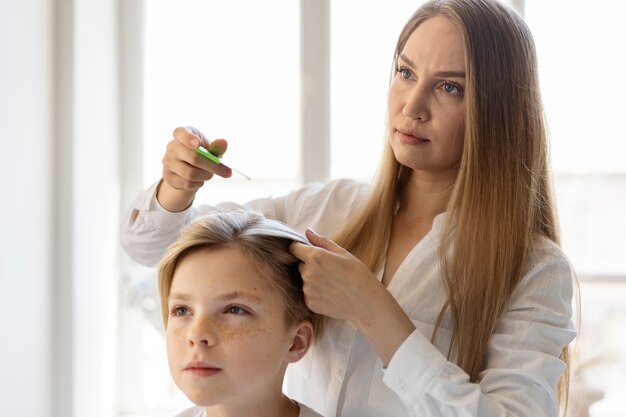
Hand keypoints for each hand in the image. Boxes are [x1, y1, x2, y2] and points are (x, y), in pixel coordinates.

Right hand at [157, 126, 231, 211]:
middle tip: (226, 172)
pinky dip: (198, 183)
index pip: (180, 133)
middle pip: (193, 158)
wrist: (188, 170)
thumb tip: (224, 142)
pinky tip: (200, 180)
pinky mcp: (167, 177)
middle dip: (212, 166)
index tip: (198, 144)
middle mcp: (172, 147)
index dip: (188, 138)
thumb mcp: (209, 149)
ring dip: (206, 176)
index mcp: (182, 134)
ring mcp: (167, 162)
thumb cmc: (201, 154)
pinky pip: (186, 183)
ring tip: (210, 174)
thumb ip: (216, 147)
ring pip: (190, 173)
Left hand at [291, 228, 415, 364]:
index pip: (294, 248)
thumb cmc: (358, 274)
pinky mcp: (310, 303)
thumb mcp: (342, 253)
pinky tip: (330, 293)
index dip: (300, 248)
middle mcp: (308, 273)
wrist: (366, 302)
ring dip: (312, 279)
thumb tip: (307, 231)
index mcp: (316, 257)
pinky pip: (308, 294)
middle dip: (309, 265)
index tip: (308, 251)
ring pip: (304, 280)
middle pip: (300, 265)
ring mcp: (308, 289)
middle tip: (329, 270)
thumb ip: (321, 241)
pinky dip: (315, 293)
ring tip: (332, 283)